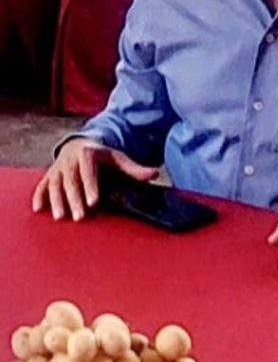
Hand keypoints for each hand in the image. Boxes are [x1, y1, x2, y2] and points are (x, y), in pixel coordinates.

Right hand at [32, 138, 158, 221]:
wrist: (80, 143)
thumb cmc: (102, 156)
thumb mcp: (119, 158)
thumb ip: (134, 169)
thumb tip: (155, 174)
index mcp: (87, 153)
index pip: (89, 172)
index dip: (91, 187)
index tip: (94, 202)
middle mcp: (69, 159)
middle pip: (71, 181)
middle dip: (75, 200)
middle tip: (80, 217)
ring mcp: (57, 167)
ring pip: (55, 185)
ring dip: (56, 201)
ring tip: (60, 217)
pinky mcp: (49, 175)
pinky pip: (42, 185)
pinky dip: (39, 196)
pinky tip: (38, 209)